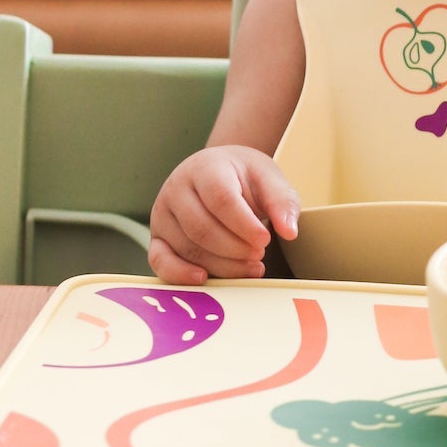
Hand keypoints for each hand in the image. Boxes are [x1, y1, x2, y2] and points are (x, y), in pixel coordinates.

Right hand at [148, 145, 300, 284]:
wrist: (219, 173)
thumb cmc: (244, 178)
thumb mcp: (269, 179)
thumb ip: (282, 202)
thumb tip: (289, 231)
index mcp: (206, 167)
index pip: (221, 199)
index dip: (244, 225)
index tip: (266, 240)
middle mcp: (177, 187)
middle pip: (202, 228)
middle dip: (235, 249)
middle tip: (259, 255)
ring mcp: (163, 213)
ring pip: (188, 247)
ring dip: (221, 265)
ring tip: (249, 266)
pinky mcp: (157, 237)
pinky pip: (160, 261)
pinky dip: (180, 274)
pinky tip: (205, 279)